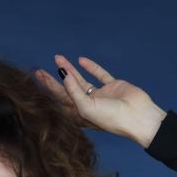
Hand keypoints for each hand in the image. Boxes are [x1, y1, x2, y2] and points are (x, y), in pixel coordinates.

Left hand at [35, 55, 166, 144]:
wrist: (138, 116)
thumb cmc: (112, 118)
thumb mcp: (87, 107)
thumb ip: (74, 91)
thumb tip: (63, 75)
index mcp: (80, 115)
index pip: (60, 101)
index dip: (49, 89)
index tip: (38, 78)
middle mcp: (88, 106)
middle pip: (66, 91)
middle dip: (53, 81)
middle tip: (40, 71)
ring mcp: (100, 96)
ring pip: (80, 81)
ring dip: (70, 70)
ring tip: (58, 58)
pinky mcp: (113, 86)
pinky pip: (99, 75)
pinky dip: (91, 67)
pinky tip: (81, 60)